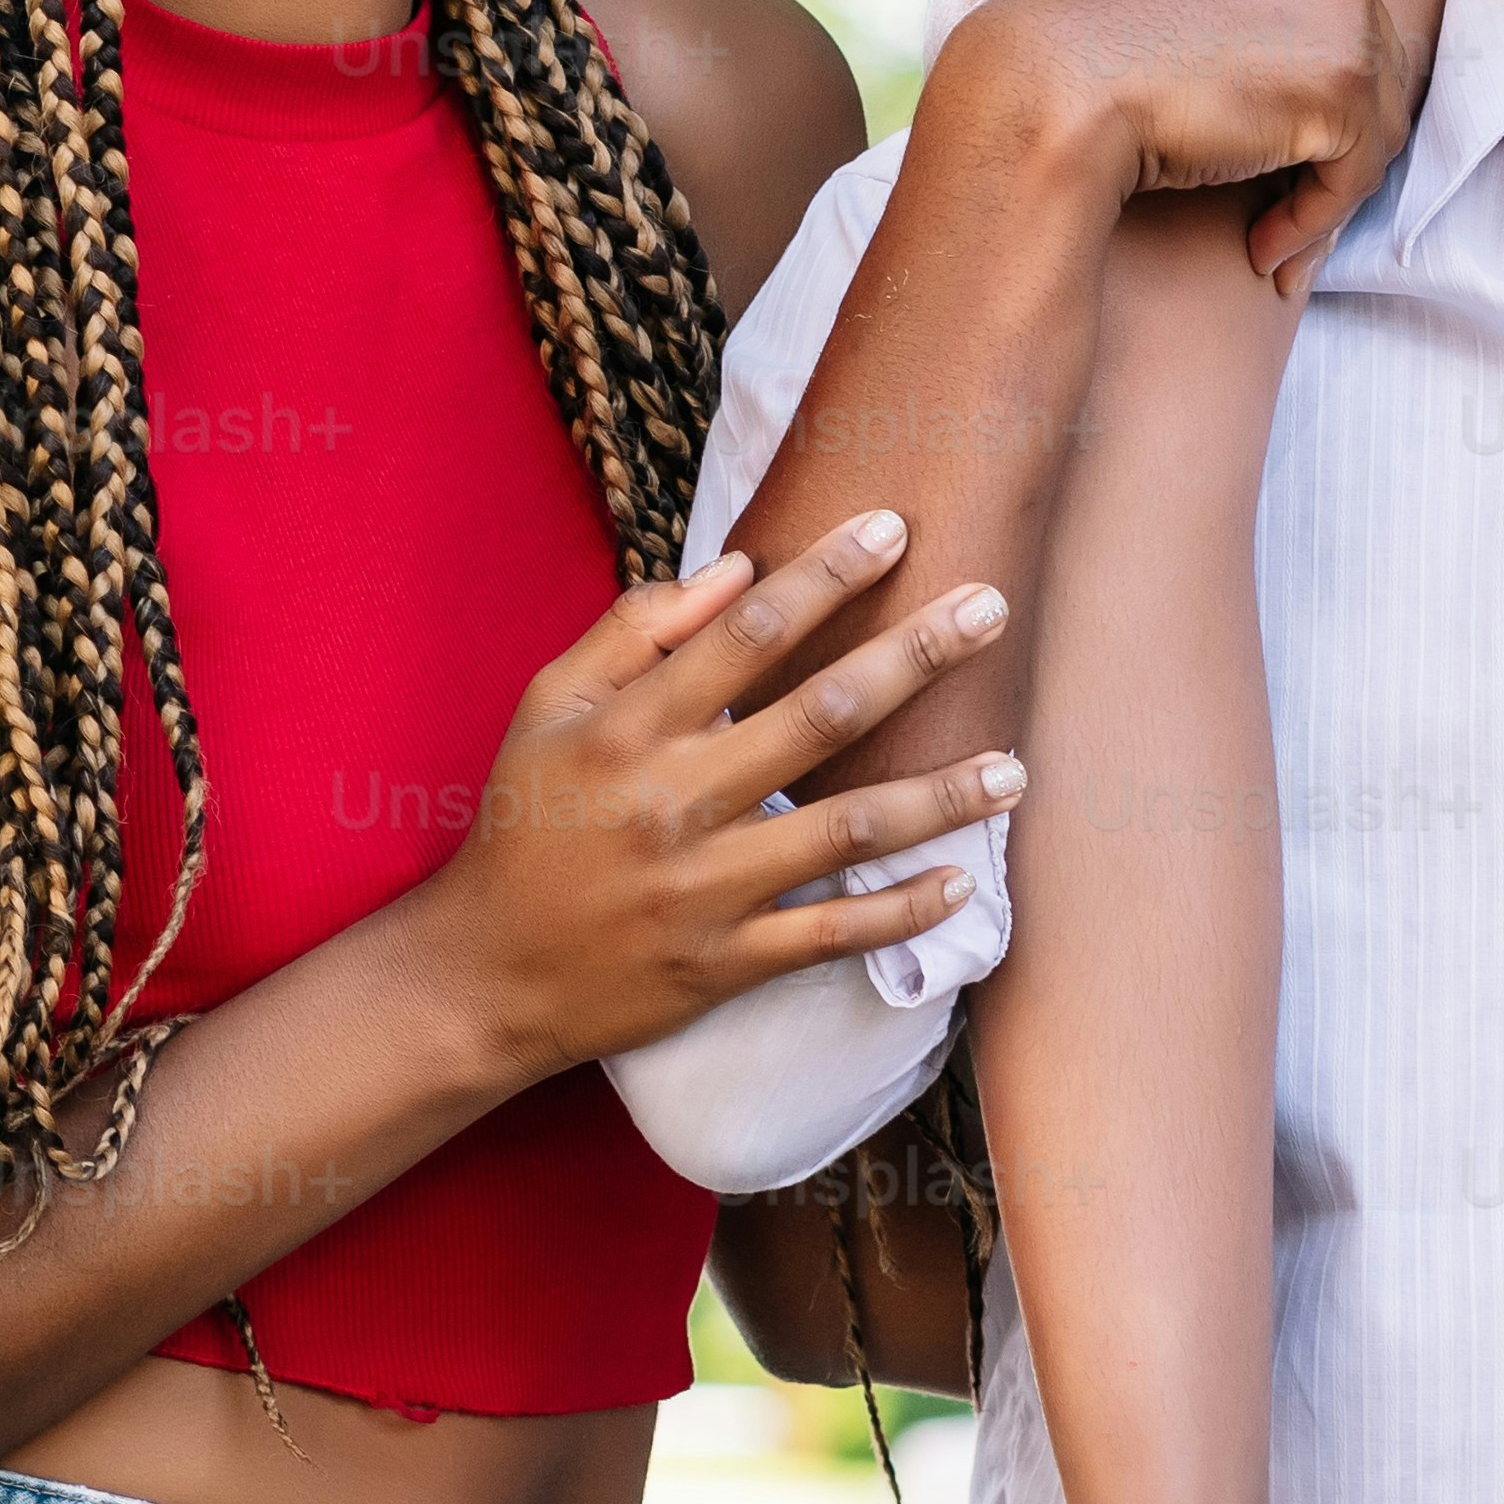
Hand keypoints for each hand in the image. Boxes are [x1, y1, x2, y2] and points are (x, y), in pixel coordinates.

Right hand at [400, 511, 1028, 1078]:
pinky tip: (961, 884)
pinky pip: (830, 934)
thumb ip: (636, 631)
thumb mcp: (549, 707)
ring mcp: (707, 888)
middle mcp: (676, 802)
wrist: (487, 974)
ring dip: (939, 798)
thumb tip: (738, 570)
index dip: (825, 577)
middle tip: (992, 609)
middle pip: (818, 717)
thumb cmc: (525, 823)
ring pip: (844, 831)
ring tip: (1016, 767)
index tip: (894, 529)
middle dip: (913, 658)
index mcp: (633, 729)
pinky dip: (899, 911)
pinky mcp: (726, 962)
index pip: (747, 634)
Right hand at [937, 0, 1398, 285]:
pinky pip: (1357, 172)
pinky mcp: (1349, 81)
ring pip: (1370, 115)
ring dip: (1320, 185)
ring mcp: (1343, 2)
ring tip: (1264, 235)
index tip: (1232, 125)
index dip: (1280, 71)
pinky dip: (1316, 222)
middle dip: (1316, 129)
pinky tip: (1262, 250)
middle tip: (1261, 192)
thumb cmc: (1043, 29)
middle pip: (1358, 52)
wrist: (1047, 86)